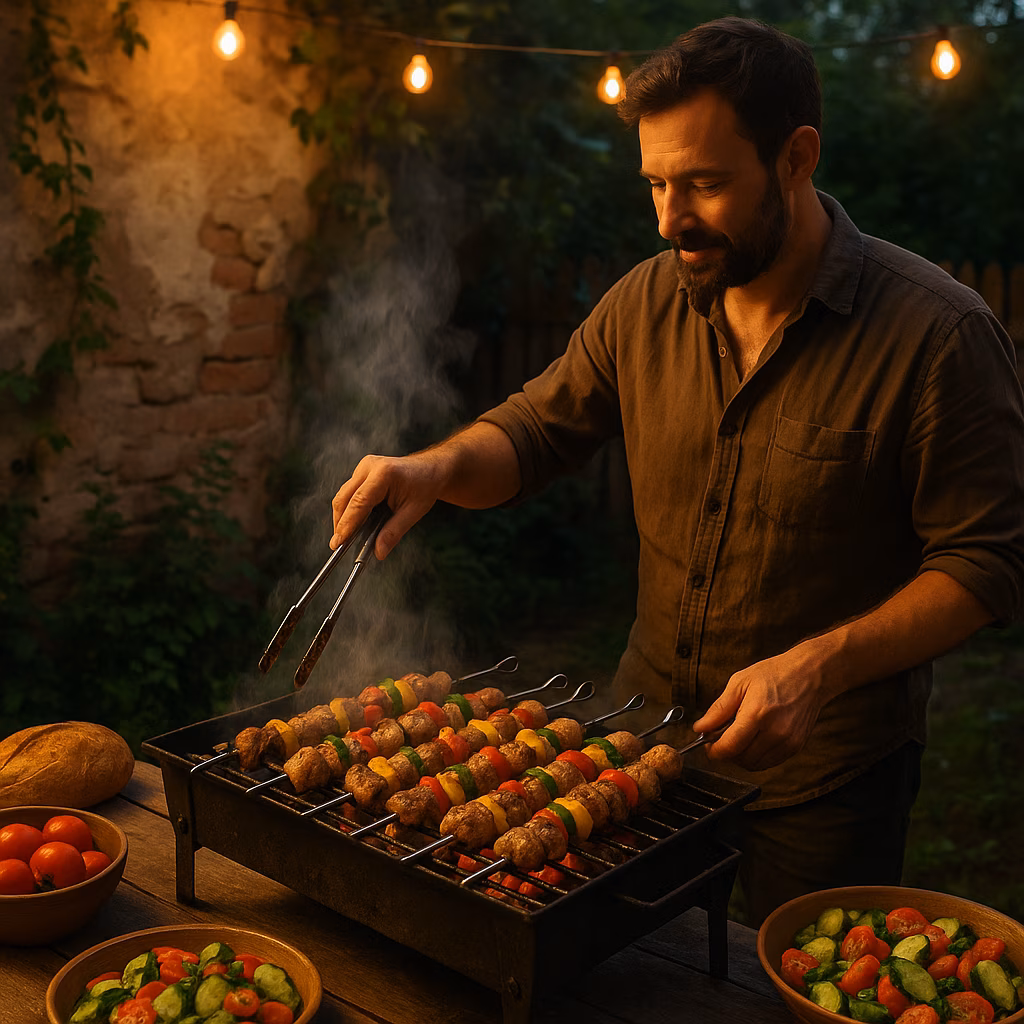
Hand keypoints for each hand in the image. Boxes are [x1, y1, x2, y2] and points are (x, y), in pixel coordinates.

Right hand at [330, 451, 448, 559]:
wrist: (429, 469)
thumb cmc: (425, 486)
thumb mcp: (414, 512)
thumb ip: (394, 532)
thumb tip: (379, 552)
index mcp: (384, 473)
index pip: (359, 502)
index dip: (346, 524)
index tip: (339, 542)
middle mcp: (370, 466)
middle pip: (344, 498)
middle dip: (340, 523)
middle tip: (338, 545)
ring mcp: (364, 467)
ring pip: (343, 495)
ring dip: (343, 517)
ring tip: (345, 538)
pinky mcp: (361, 471)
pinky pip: (349, 492)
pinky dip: (348, 509)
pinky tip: (353, 524)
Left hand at [690, 636, 838, 771]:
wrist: (810, 675)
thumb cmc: (775, 674)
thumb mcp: (740, 683)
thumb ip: (718, 709)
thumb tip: (700, 728)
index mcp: (758, 714)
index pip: (730, 747)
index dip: (713, 751)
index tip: (706, 745)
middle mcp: (775, 732)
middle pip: (741, 759)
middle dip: (726, 752)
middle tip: (721, 737)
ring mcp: (788, 742)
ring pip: (755, 764)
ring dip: (741, 756)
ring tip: (739, 736)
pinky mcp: (796, 747)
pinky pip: (769, 762)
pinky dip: (757, 756)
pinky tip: (754, 738)